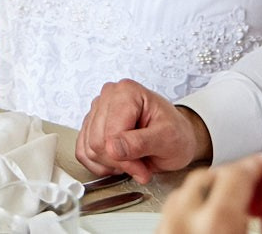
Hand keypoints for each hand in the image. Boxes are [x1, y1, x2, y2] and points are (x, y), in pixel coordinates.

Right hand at [76, 79, 209, 181]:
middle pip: (96, 142)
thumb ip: (140, 143)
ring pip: (88, 149)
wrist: (178, 137)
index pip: (110, 134)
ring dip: (110, 164)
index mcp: (127, 92)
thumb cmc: (177, 134)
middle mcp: (108, 96)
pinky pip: (83, 152)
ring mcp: (98, 109)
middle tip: (140, 167)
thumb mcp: (168, 139)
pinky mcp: (91, 125)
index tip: (142, 169)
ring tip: (132, 162)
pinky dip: (99, 164)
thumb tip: (113, 148)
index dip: (126, 159)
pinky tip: (118, 163)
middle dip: (119, 162)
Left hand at [160, 157, 261, 233]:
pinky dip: (192, 208)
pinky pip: (172, 212)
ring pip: (184, 192)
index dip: (254, 166)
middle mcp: (182, 225)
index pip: (234, 175)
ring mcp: (165, 230)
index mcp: (214, 226)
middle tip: (253, 183)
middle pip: (205, 178)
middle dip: (231, 176)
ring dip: (209, 190)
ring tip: (233, 203)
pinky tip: (211, 220)